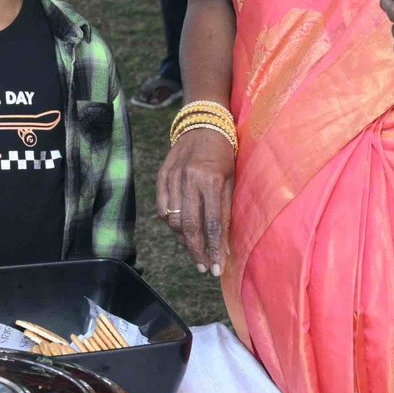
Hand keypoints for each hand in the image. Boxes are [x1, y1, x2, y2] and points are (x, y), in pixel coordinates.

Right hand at [158, 126, 234, 276]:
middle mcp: (189, 179)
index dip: (214, 249)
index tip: (216, 268)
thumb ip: (226, 210)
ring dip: (183, 239)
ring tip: (195, 248)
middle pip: (189, 226)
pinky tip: (180, 229)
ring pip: (173, 220)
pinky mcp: (161, 175)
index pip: (212, 223)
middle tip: (203, 267)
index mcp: (212, 180)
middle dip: (197, 251)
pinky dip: (171, 222)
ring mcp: (173, 177)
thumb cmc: (224, 153)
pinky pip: (162, 208)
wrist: (203, 124)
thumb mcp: (231, 179)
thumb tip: (226, 244)